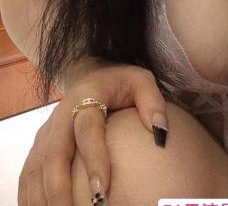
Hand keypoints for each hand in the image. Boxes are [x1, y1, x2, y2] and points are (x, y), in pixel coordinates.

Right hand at [18, 59, 168, 205]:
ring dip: (43, 198)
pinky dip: (30, 197)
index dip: (93, 158)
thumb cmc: (120, 82)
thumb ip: (153, 102)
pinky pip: (28, 175)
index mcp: (87, 96)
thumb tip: (161, 135)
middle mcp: (61, 115)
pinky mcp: (38, 146)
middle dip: (60, 189)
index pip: (87, 129)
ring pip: (36, 168)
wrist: (89, 72)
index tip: (102, 190)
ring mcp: (46, 132)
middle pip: (54, 155)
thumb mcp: (142, 81)